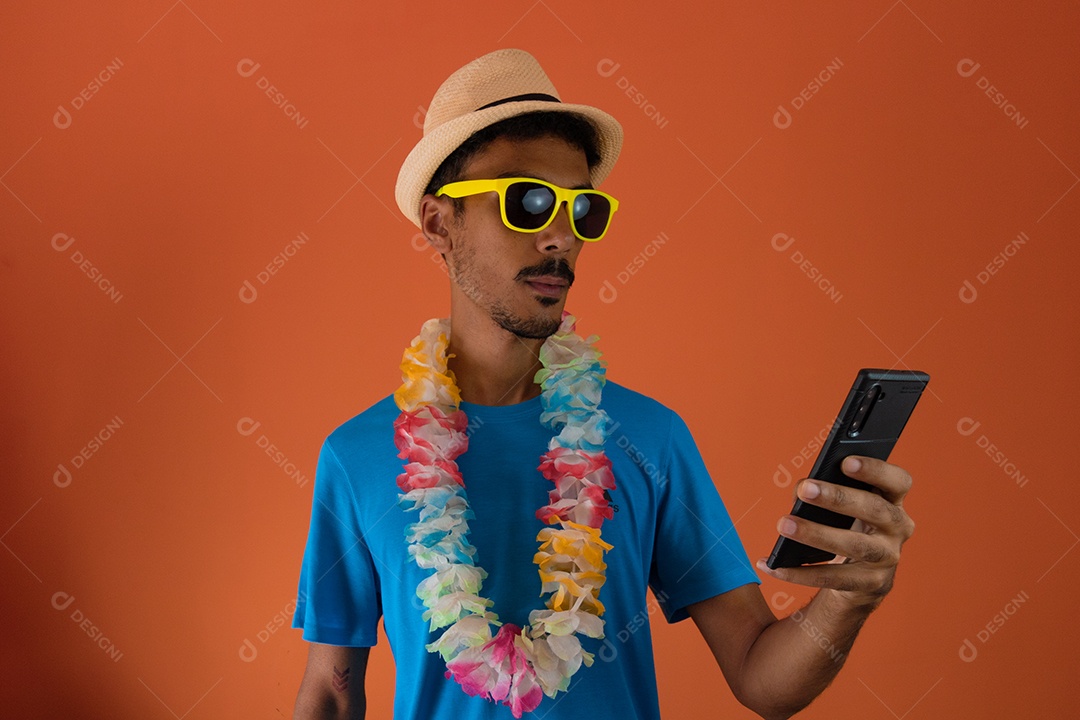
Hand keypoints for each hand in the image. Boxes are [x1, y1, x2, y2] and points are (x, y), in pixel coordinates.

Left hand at [756, 455, 915, 608]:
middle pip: (875, 510)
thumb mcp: (842, 506)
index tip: (845, 461)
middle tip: (805, 489)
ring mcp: (888, 558)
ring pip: (856, 546)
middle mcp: (899, 528)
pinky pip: (834, 578)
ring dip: (817, 534)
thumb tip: (800, 491)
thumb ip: (823, 491)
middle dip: (839, 498)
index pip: (898, 481)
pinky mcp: (872, 584)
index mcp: (893, 500)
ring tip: (784, 524)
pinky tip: (773, 565)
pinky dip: (800, 573)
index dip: (876, 470)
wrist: (860, 578)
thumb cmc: (847, 526)